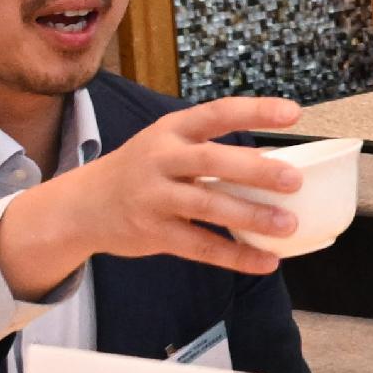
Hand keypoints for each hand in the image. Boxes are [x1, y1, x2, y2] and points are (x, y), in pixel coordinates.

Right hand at [0, 95, 304, 289]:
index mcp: (172, 130)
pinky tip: (265, 261)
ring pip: (207, 205)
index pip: (217, 113)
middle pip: (211, 160)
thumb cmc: (141, 171)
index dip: (255, 111)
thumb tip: (277, 164)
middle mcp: (161, 159)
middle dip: (255, 170)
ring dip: (250, 217)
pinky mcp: (152, 232)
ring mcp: (154, 197)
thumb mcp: (166, 145)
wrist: (80, 206)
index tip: (293, 113)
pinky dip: (235, 255)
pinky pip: (199, 246)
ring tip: (288, 225)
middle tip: (293, 180)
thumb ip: (211, 150)